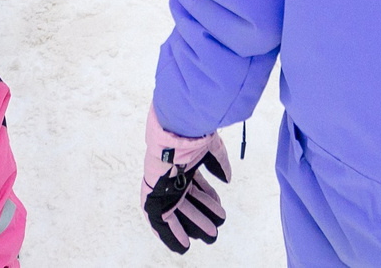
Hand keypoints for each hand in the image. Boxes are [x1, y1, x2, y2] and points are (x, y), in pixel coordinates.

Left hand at [141, 108, 231, 254]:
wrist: (173, 136)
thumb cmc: (191, 136)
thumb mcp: (210, 148)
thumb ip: (219, 162)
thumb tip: (227, 179)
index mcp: (183, 164)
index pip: (196, 186)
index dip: (208, 199)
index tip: (219, 209)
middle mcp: (171, 177)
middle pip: (188, 201)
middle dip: (203, 215)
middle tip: (215, 229)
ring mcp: (163, 188)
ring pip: (178, 212)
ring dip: (193, 224)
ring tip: (210, 235)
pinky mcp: (154, 198)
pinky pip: (161, 221)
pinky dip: (171, 234)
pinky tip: (183, 244)